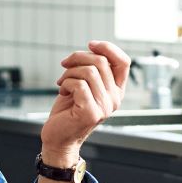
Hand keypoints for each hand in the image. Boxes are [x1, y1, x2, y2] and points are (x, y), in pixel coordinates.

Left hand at [40, 40, 129, 161]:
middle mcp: (115, 99)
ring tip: (62, 82)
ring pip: (88, 71)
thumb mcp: (83, 85)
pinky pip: (78, 84)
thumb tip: (92, 48)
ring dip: (69, 72)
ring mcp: (104, 107)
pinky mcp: (90, 112)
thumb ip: (93, 70)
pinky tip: (62, 90)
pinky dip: (66, 83)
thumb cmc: (68, 110)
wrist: (57, 138)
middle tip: (64, 66)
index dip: (108, 48)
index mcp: (116, 91)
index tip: (90, 44)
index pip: (123, 62)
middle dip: (78, 58)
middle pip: (101, 62)